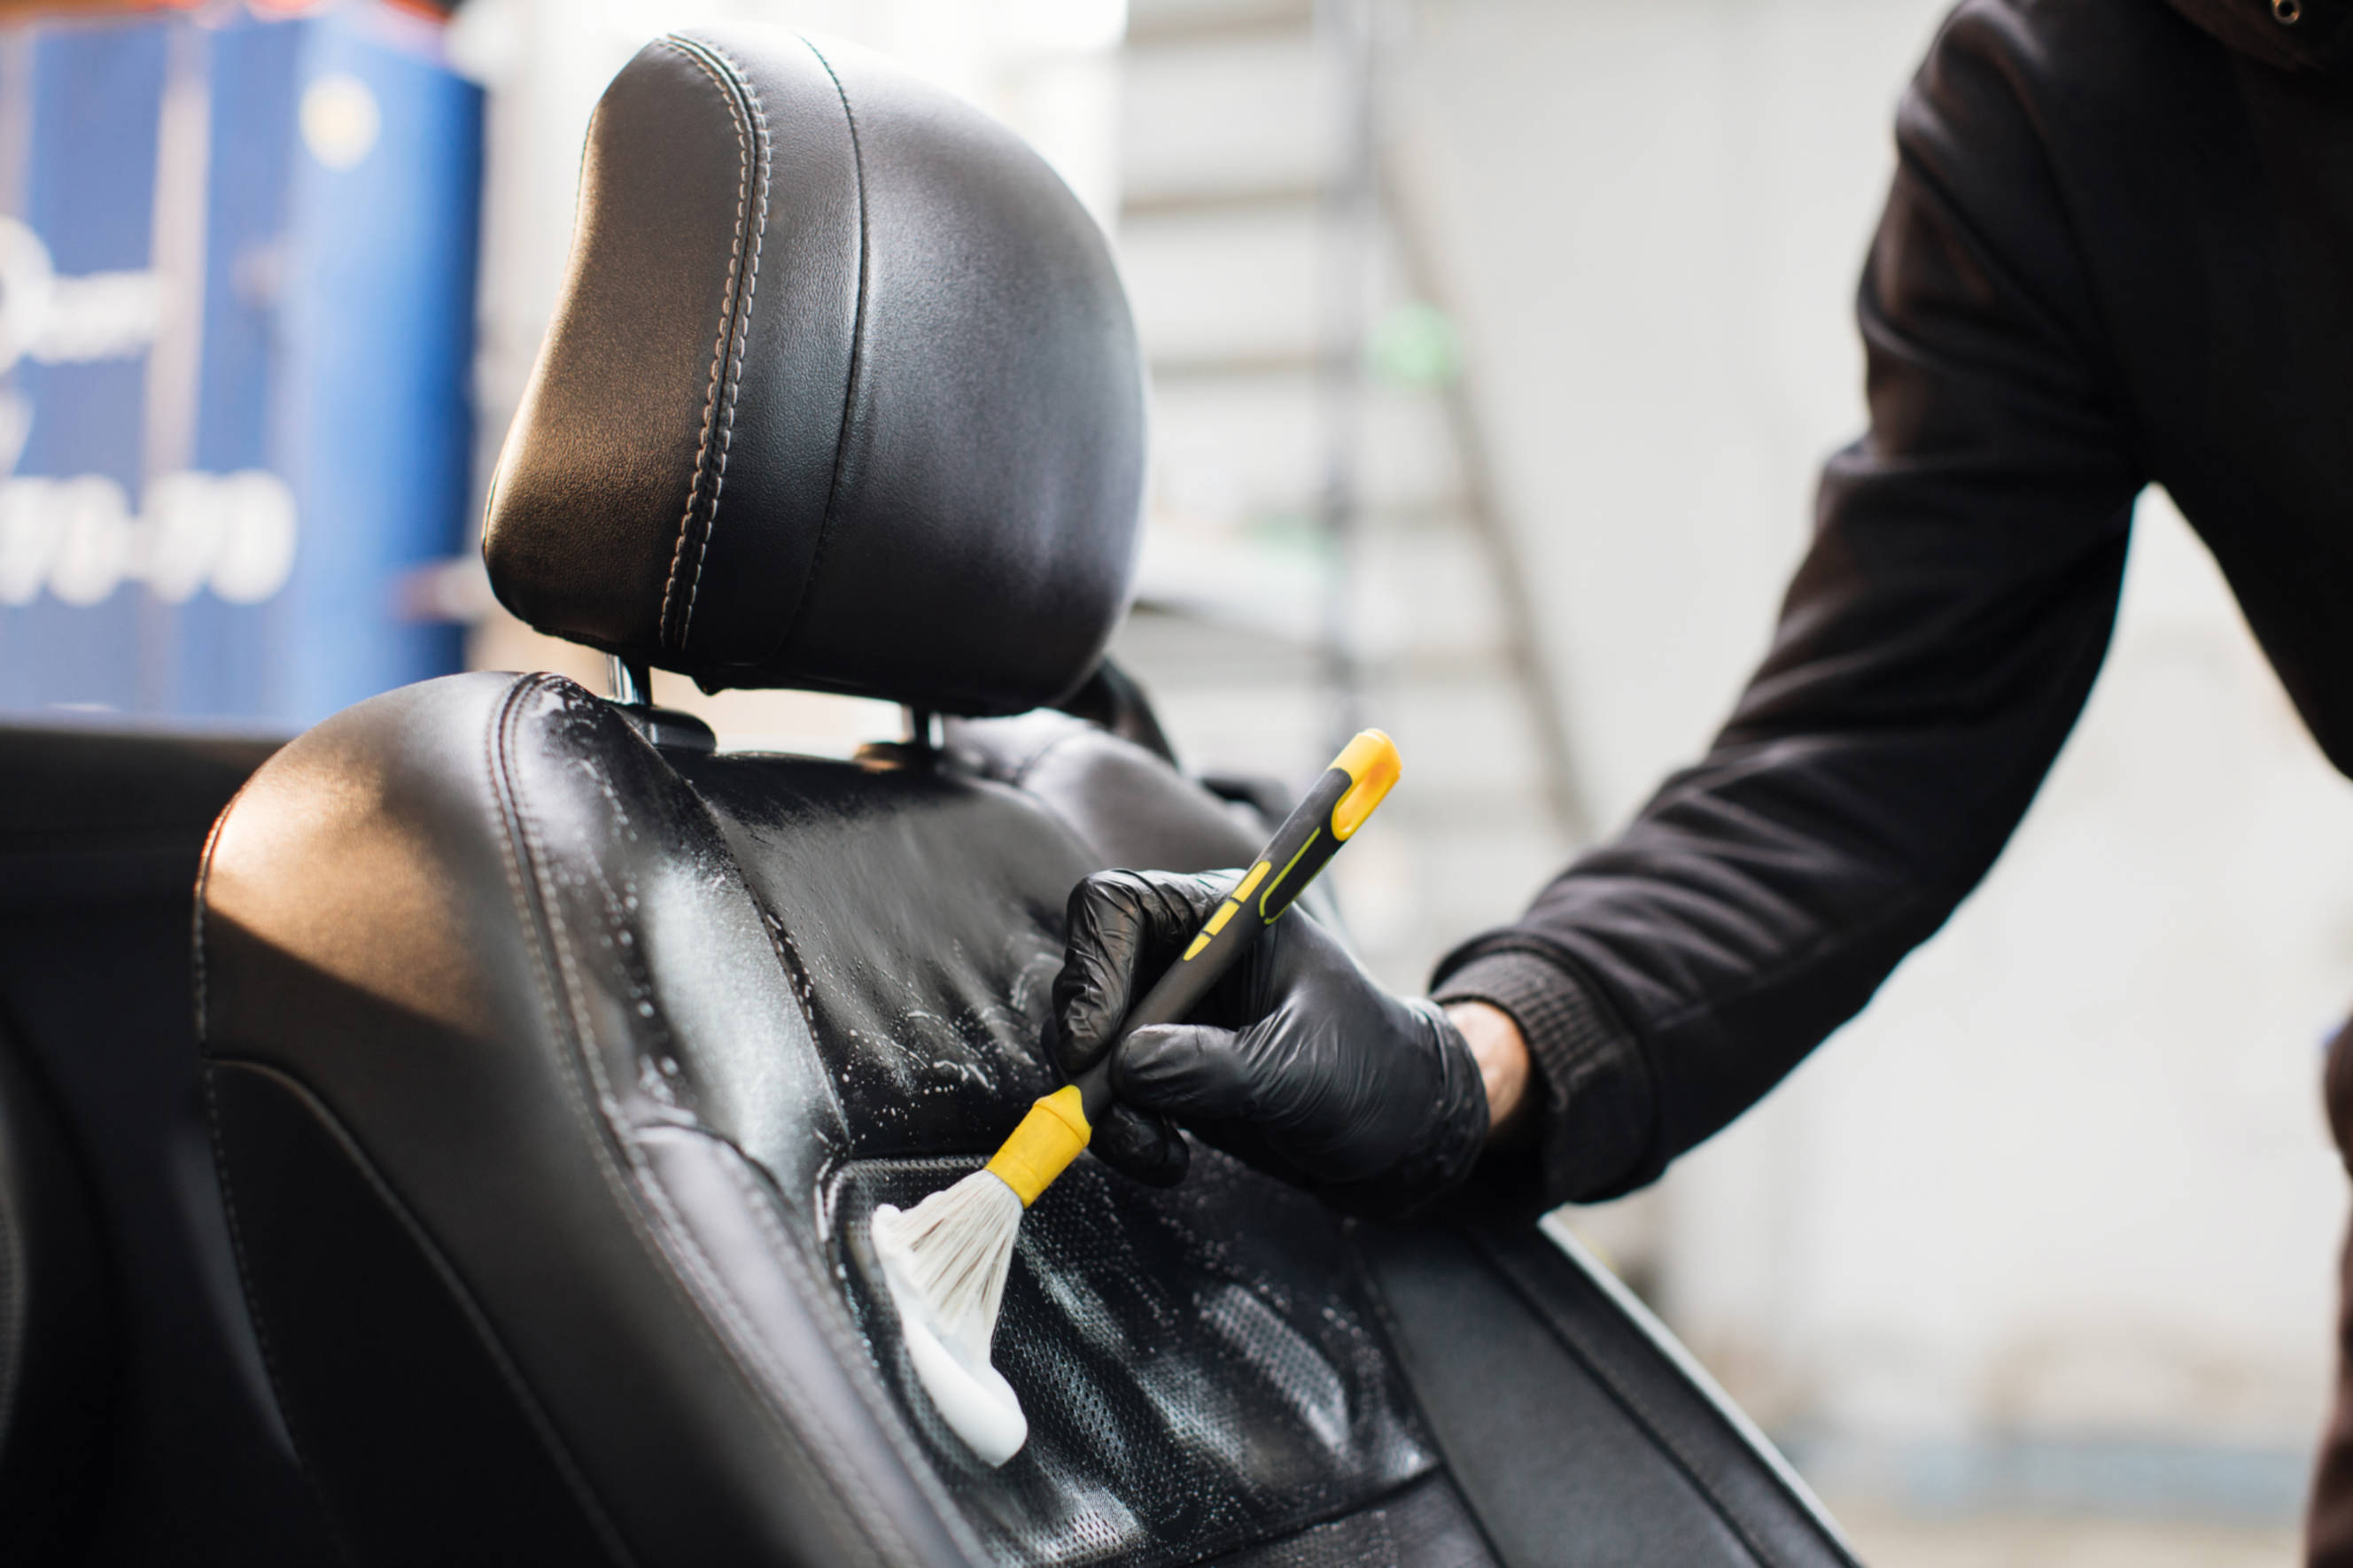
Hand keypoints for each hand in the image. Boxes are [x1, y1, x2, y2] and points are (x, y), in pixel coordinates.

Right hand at [1050, 868, 1490, 1214]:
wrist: (1398, 1132)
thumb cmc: (1371, 1074)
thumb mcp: (1300, 1071)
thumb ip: (1214, 1067)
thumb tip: (1127, 1067)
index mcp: (1224, 917)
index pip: (1120, 906)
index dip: (1093, 967)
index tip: (1094, 1046)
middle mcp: (1185, 953)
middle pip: (1085, 974)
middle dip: (1087, 1049)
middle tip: (1105, 1112)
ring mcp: (1168, 1010)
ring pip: (1085, 1042)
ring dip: (1105, 1107)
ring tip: (1159, 1154)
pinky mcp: (1161, 1065)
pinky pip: (1105, 1091)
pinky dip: (1120, 1130)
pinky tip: (1168, 1160)